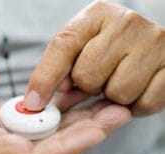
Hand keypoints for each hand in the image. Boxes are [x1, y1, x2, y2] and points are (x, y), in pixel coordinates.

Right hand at [0, 60, 129, 153]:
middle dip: (83, 137)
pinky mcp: (5, 128)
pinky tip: (82, 103)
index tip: (93, 132)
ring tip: (110, 108)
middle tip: (116, 114)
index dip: (60, 149)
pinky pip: (39, 127)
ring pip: (46, 141)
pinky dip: (62, 117)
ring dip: (80, 126)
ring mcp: (0, 141)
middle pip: (45, 153)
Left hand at [24, 0, 164, 116]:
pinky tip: (136, 89)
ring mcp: (153, 42)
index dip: (45, 78)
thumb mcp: (81, 48)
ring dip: (113, 97)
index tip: (33, 103)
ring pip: (117, 93)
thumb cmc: (108, 48)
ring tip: (118, 81)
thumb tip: (38, 101)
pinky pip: (144, 103)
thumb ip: (59, 70)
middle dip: (88, 87)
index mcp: (95, 15)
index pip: (63, 46)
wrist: (147, 44)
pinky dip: (136, 105)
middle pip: (88, 77)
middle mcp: (126, 22)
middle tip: (98, 80)